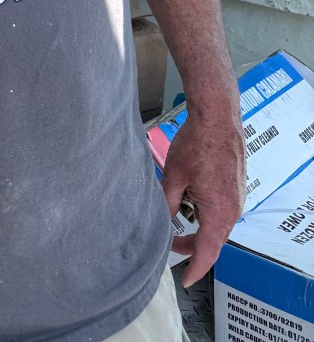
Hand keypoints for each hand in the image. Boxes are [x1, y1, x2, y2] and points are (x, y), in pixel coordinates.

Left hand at [162, 106, 245, 286]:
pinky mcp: (236, 187)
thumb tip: (160, 221)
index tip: (185, 280)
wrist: (217, 118)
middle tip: (173, 248)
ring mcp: (237, 198)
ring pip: (218, 226)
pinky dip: (208, 215)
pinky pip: (223, 211)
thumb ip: (167, 204)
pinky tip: (193, 204)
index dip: (195, 269)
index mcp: (219, 213)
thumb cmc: (197, 144)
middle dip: (194, 249)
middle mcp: (233, 210)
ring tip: (179, 224)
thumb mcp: (173, 177)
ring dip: (201, 230)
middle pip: (214, 242)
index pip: (207, 253)